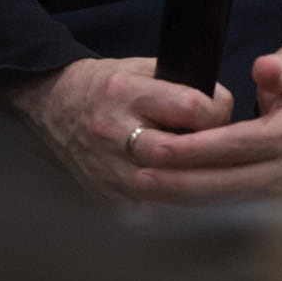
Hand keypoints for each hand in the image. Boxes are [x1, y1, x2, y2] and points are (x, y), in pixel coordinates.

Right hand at [0, 56, 233, 201]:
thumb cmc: (110, 87)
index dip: (217, 112)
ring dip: (200, 186)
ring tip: (219, 176)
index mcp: (126, 93)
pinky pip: (152, 212)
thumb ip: (182, 85)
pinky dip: (178, 207)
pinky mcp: (107, 198)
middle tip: (224, 150)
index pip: (190, 109)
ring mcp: (107, 171)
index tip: (221, 112)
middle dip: (211, 153)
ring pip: (166, 190)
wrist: (56, 108)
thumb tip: (225, 111)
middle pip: (176, 153)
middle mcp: (113, 133)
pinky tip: (194, 198)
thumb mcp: (144, 68)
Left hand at [124, 45, 281, 202]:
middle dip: (179, 182)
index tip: (160, 147)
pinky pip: (234, 211)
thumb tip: (263, 68)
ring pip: (227, 202)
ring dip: (184, 200)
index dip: (195, 148)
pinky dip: (202, 209)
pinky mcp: (281, 208)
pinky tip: (171, 204)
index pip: (235, 144)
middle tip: (139, 175)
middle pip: (225, 182)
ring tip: (146, 190)